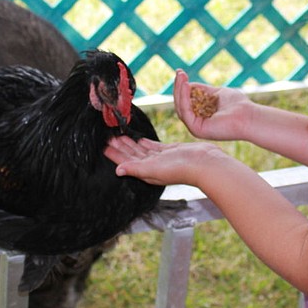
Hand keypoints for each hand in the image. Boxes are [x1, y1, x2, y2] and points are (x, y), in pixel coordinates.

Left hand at [105, 135, 228, 187]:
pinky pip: (152, 146)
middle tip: (107, 138)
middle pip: (131, 155)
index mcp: (146, 171)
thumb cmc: (181, 169)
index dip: (114, 155)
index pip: (125, 162)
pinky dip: (144, 142)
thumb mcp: (154, 168)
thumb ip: (135, 168)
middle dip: (119, 147)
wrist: (204, 164)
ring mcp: (160, 158)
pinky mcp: (169, 151)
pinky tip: (138, 138)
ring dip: (129, 143)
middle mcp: (151, 166)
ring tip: (118, 136)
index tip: (103, 147)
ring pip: (140, 150)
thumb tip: (117, 171)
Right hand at [172, 70, 253, 141]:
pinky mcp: (197, 129)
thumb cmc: (238, 105)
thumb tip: (188, 83)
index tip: (180, 72)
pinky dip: (184, 98)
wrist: (249, 116)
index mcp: (202, 116)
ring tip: (182, 77)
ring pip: (181, 107)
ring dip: (179, 90)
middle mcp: (197, 123)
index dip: (182, 87)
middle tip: (179, 72)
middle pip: (181, 104)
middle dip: (178, 87)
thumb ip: (203, 90)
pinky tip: (187, 85)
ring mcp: (196, 128)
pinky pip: (186, 112)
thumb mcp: (217, 93)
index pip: (186, 101)